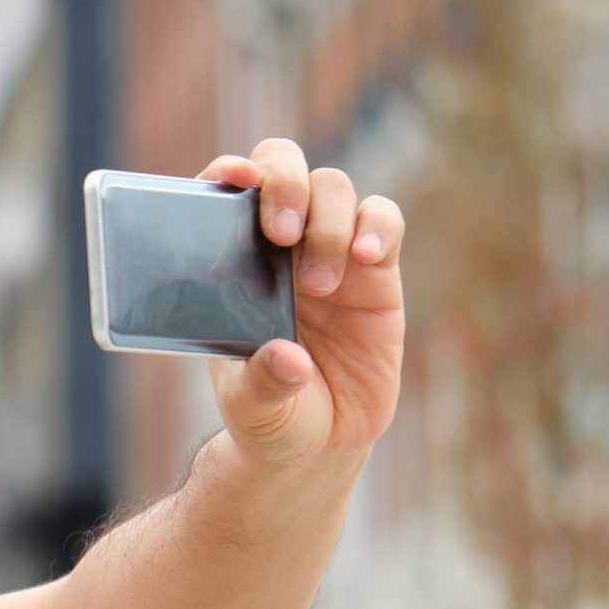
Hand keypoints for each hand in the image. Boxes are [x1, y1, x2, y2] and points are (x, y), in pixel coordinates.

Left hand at [196, 139, 406, 468]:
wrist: (320, 441)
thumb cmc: (271, 413)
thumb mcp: (254, 408)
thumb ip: (262, 384)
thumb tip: (287, 358)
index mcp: (230, 264)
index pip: (224, 194)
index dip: (227, 173)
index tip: (232, 180)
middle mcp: (277, 246)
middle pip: (284, 167)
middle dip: (285, 183)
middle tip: (281, 233)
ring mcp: (328, 250)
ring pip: (332, 188)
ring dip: (327, 225)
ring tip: (320, 285)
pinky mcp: (376, 270)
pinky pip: (384, 220)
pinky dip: (377, 227)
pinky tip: (367, 259)